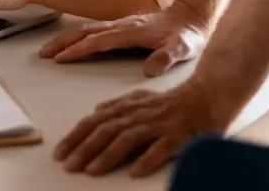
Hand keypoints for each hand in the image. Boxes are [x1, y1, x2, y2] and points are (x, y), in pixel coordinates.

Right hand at [39, 0, 207, 75]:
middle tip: (43, 53)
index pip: (99, 41)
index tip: (60, 58)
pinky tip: (72, 42)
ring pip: (88, 29)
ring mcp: (121, 24)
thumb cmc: (187, 34)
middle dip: (63, 42)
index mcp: (132, 31)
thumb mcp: (183, 48)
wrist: (192, 15)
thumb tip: (149, 70)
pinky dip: (78, 36)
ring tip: (50, 49)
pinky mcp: (123, 26)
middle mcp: (122, 25)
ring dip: (67, 38)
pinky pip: (95, 30)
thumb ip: (167, 57)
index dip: (79, 50)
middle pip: (86, 32)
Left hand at [55, 78, 231, 176]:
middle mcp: (139, 114)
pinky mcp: (178, 136)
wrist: (208, 96)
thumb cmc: (173, 102)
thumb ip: (119, 105)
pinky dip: (147, 159)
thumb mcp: (142, 98)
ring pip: (128, 139)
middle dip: (84, 148)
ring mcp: (159, 124)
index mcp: (128, 107)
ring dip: (107, 155)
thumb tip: (96, 112)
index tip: (60, 151)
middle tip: (68, 165)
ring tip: (91, 170)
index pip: (96, 121)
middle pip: (107, 130)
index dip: (77, 135)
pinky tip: (135, 172)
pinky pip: (160, 149)